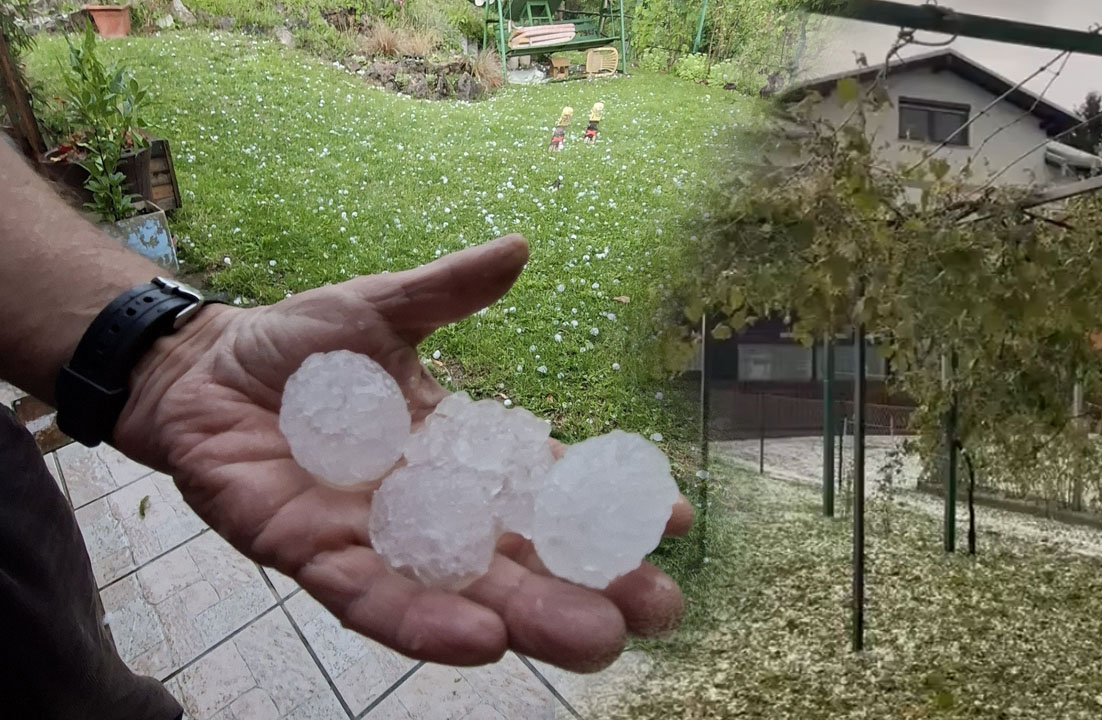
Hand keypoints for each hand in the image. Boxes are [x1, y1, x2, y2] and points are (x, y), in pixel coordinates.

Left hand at [113, 235, 692, 671]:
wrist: (202, 372)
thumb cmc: (297, 348)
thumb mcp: (381, 308)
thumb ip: (448, 290)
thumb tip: (520, 247)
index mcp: (458, 452)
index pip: (545, 488)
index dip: (606, 504)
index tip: (674, 519)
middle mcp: (430, 509)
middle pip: (521, 558)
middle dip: (589, 585)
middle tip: (660, 609)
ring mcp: (374, 539)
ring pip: (462, 592)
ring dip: (528, 618)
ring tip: (594, 639)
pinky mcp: (309, 555)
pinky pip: (372, 598)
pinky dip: (424, 621)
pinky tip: (483, 643)